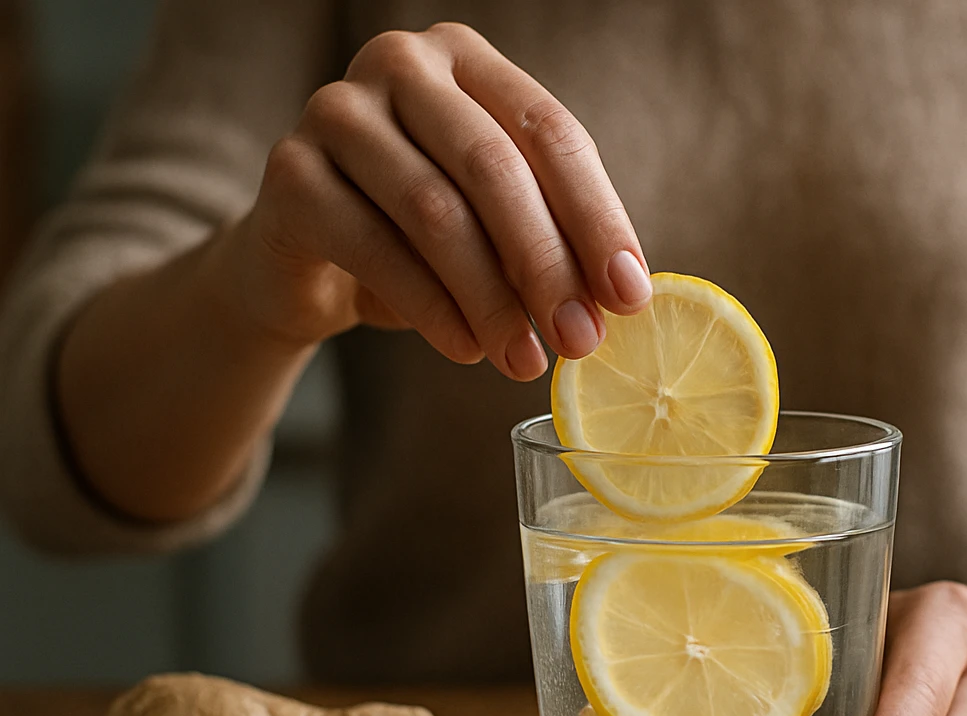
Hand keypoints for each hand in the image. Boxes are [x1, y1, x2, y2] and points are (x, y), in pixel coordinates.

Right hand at [235, 22, 650, 377]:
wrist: (307, 261)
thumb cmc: (419, 236)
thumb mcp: (496, 225)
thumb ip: (553, 238)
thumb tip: (620, 296)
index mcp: (467, 59)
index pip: (550, 131)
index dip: (597, 217)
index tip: (630, 296)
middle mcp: (399, 64)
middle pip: (494, 167)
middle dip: (547, 263)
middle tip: (580, 338)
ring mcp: (336, 111)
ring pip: (435, 212)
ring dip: (491, 300)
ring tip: (523, 359)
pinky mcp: (289, 173)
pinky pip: (375, 248)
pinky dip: (432, 310)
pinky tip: (466, 349)